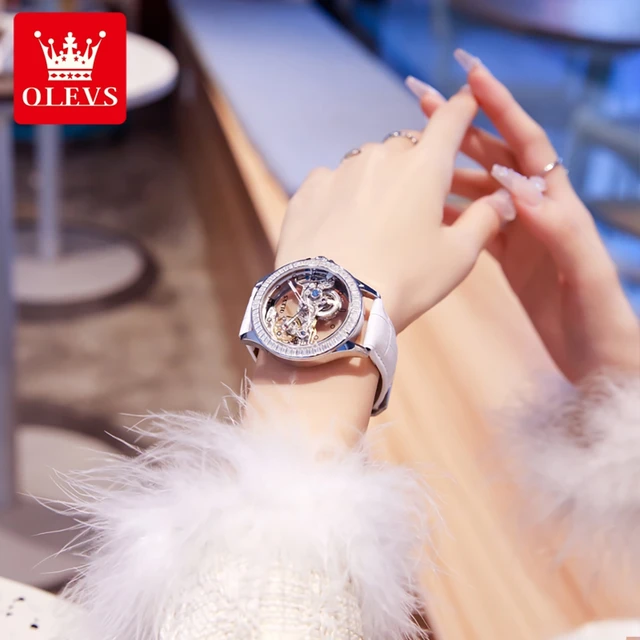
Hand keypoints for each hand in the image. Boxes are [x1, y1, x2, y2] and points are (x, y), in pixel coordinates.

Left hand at [276, 85, 515, 332]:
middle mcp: (381, 155)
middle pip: (406, 144)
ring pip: (367, 162)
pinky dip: (341, 194)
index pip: (450, 120)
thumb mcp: (457, 257)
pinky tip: (341, 224)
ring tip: (375, 221)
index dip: (461, 107)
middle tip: (417, 200)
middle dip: (416, 162)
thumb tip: (502, 198)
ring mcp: (340, 170)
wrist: (332, 303)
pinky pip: (331, 179)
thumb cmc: (404, 281)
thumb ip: (484, 220)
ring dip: (377, 179)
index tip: (466, 99)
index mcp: (424, 166)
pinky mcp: (308, 190)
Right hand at [409, 51, 638, 381]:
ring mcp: (521, 231)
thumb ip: (556, 226)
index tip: (470, 77)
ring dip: (448, 166)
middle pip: (495, 155)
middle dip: (461, 126)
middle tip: (422, 100)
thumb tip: (513, 184)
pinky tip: (424, 205)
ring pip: (478, 187)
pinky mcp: (508, 254)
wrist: (596, 359)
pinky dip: (448, 209)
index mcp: (559, 204)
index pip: (526, 144)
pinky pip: (472, 222)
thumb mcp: (584, 272)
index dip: (500, 108)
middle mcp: (538, 209)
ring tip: (413, 150)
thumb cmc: (599, 318)